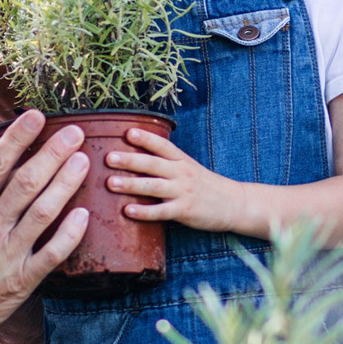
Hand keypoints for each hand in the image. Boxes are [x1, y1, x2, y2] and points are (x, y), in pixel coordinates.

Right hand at [0, 110, 88, 343]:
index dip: (18, 138)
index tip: (37, 116)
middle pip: (25, 183)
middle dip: (52, 153)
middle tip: (74, 132)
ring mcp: (5, 255)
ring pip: (42, 212)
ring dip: (65, 184)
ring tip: (83, 161)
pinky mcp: (21, 280)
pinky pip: (51, 254)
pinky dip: (69, 234)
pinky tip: (84, 214)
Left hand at [105, 128, 240, 232]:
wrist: (234, 204)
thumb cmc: (206, 185)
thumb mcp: (189, 168)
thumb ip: (167, 162)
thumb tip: (135, 157)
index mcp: (182, 160)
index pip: (162, 145)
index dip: (145, 138)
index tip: (127, 132)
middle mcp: (182, 173)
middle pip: (153, 164)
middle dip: (129, 160)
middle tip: (108, 157)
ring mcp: (183, 192)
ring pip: (153, 187)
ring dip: (131, 185)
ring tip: (111, 183)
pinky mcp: (184, 211)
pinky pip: (161, 211)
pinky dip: (144, 211)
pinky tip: (128, 211)